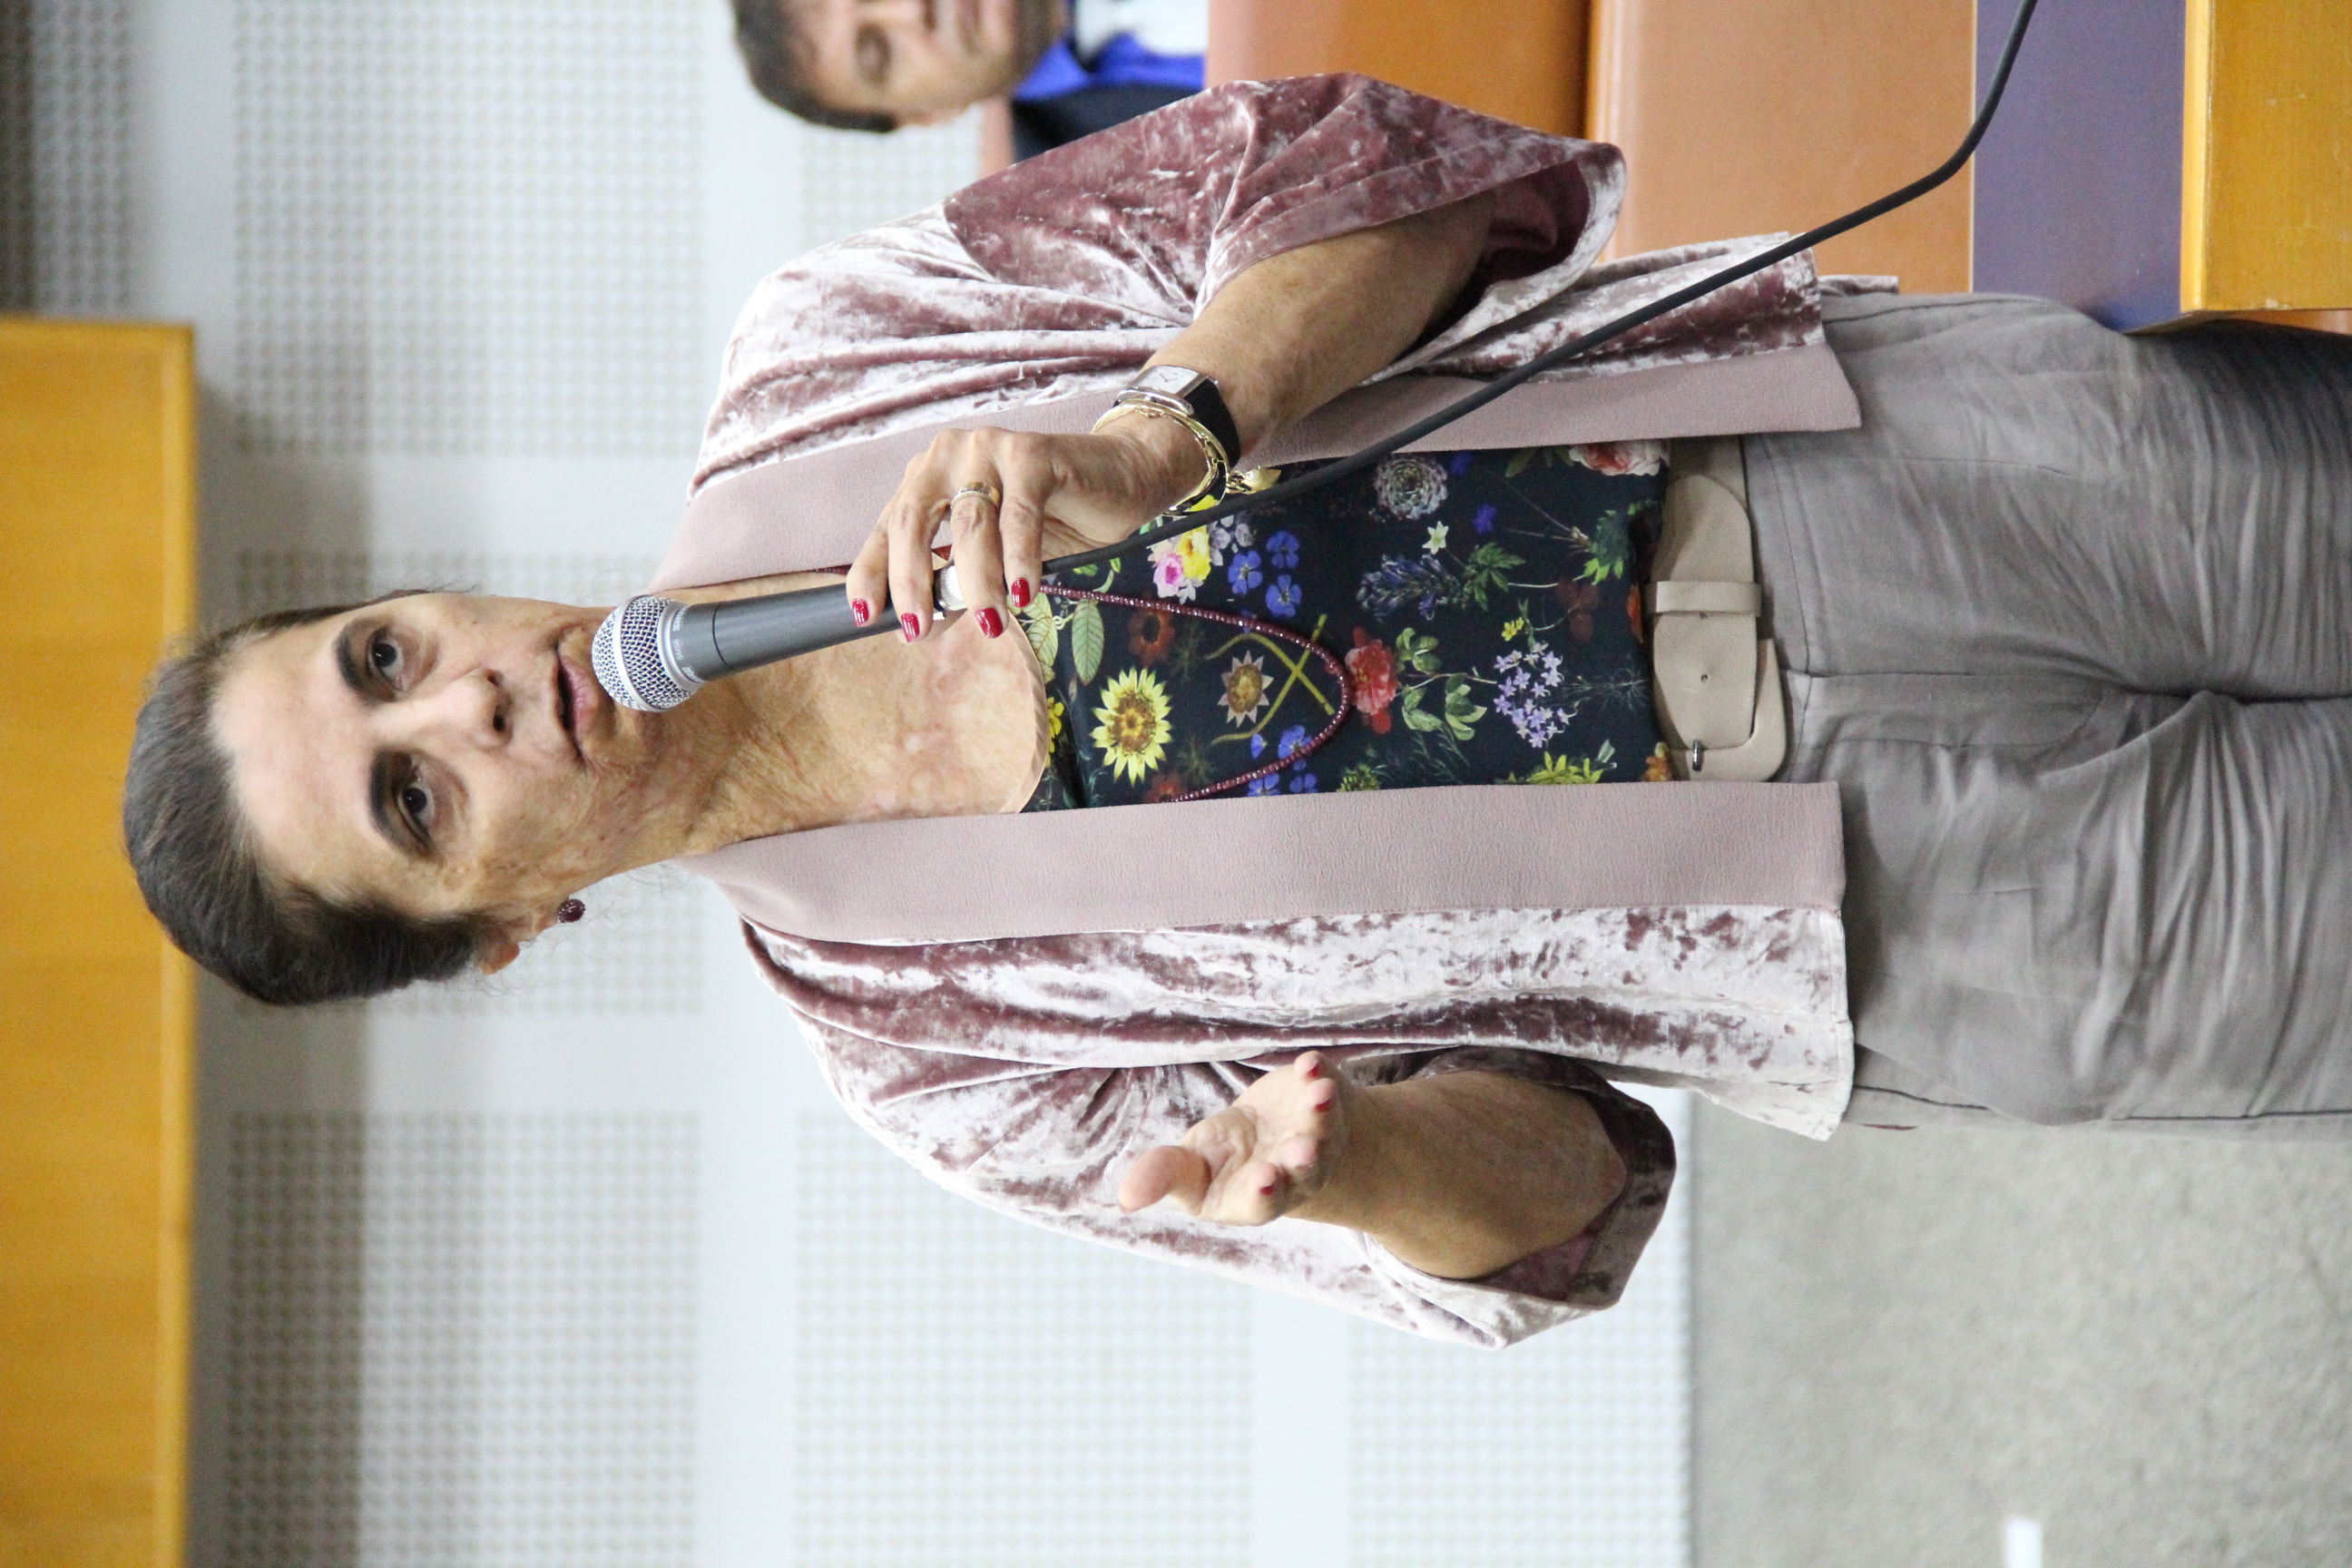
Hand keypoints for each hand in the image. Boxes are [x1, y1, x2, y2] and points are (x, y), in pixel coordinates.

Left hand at [846, 411, 1205, 644]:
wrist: (1121, 478)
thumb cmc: (1052, 520)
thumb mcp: (994, 556)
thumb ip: (957, 580)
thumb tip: (926, 627)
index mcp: (928, 477)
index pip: (887, 527)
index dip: (873, 572)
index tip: (866, 616)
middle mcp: (949, 455)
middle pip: (915, 523)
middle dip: (913, 583)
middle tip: (920, 631)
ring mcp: (989, 448)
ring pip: (970, 526)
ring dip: (976, 584)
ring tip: (990, 624)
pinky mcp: (1033, 453)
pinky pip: (1019, 516)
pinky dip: (1019, 561)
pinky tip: (1023, 594)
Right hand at [1117, 1051, 1352, 1226]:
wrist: (1271, 1132)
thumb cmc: (1222, 1160)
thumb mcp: (1189, 1171)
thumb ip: (1165, 1177)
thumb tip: (1125, 1197)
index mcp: (1255, 1196)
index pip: (1263, 1202)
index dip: (1263, 1193)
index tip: (1265, 1179)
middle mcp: (1295, 1173)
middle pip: (1304, 1170)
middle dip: (1303, 1159)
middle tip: (1305, 1149)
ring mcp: (1319, 1135)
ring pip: (1326, 1127)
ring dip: (1322, 1112)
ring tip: (1320, 1094)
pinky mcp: (1327, 1098)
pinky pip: (1331, 1084)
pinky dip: (1322, 1073)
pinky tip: (1308, 1063)